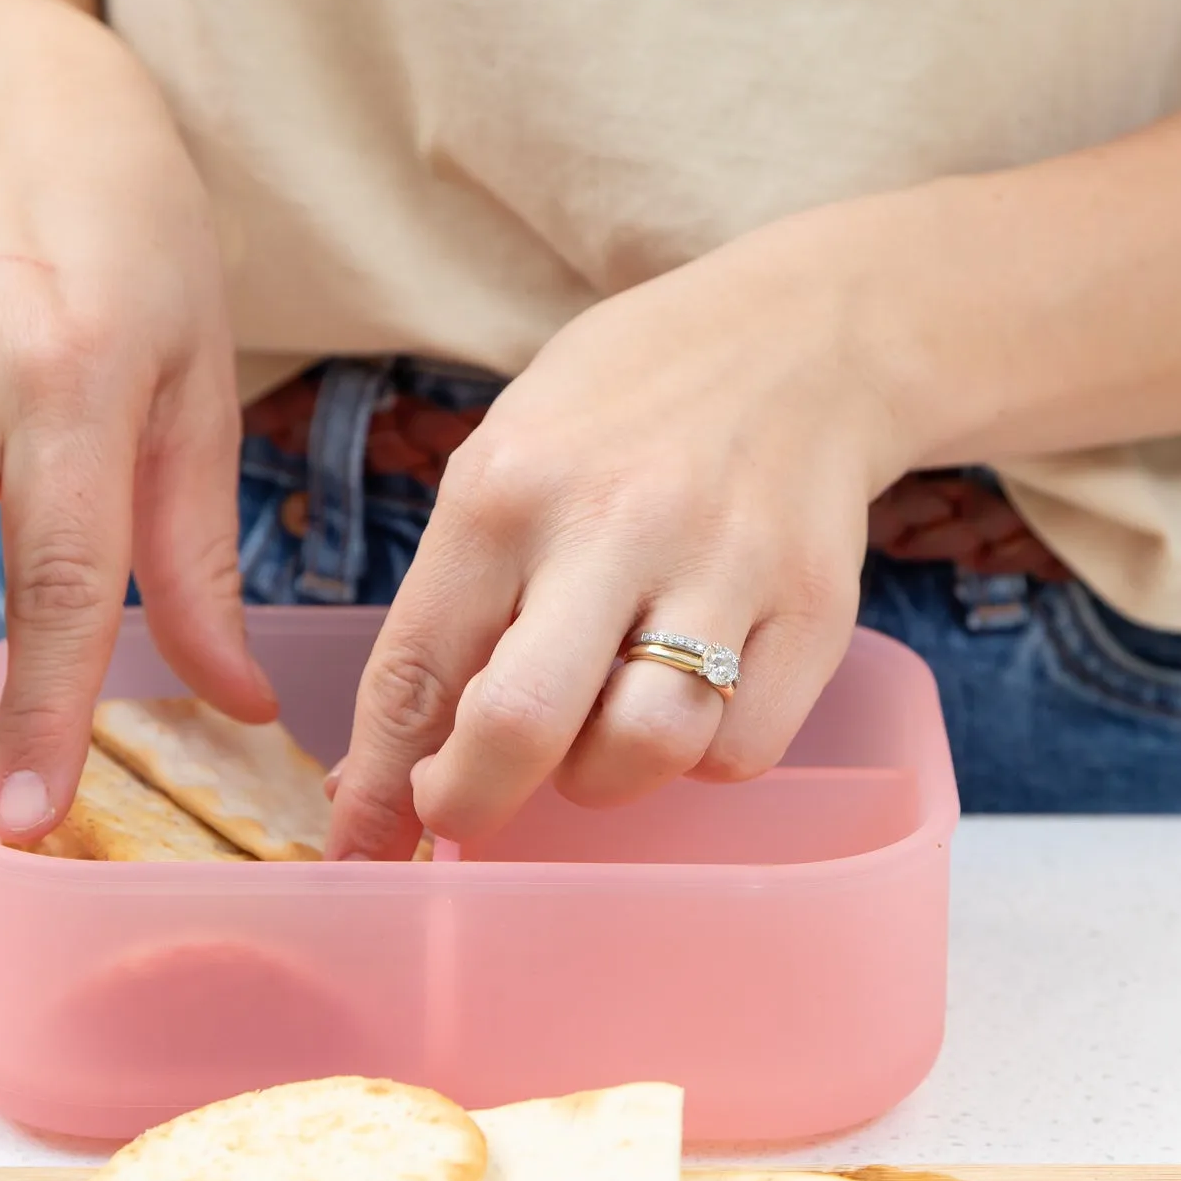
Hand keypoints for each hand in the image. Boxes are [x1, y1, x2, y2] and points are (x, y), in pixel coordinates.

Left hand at [328, 210, 913, 858]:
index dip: (380, 782)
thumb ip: (453, 600)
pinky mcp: (817, 610)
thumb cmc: (627, 409)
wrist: (806, 338)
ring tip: (595, 729)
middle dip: (473, 801)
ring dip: (600, 778)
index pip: (417, 666)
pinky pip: (741, 753)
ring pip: (645, 751)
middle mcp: (615, 524)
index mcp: (509, 486)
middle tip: (467, 810)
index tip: (363, 842)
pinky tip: (688, 701)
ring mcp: (727, 568)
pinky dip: (700, 757)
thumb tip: (387, 765)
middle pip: (522, 725)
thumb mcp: (508, 459)